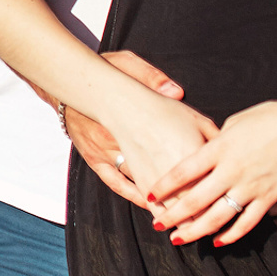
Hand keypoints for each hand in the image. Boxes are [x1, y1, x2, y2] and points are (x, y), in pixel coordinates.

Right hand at [59, 52, 186, 207]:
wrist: (68, 81)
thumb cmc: (102, 72)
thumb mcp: (126, 63)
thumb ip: (151, 76)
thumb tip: (175, 91)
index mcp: (132, 114)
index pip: (167, 144)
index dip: (188, 165)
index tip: (208, 176)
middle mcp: (119, 137)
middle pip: (156, 167)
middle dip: (179, 188)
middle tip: (201, 204)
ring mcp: (105, 151)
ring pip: (138, 180)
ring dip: (160, 198)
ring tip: (182, 213)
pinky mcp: (94, 159)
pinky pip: (116, 183)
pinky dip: (134, 196)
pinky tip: (150, 205)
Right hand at [103, 89, 220, 220]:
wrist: (127, 108)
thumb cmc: (164, 110)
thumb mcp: (198, 120)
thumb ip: (217, 139)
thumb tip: (232, 151)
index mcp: (202, 160)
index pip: (221, 190)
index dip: (229, 202)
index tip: (233, 206)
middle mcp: (184, 176)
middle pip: (203, 209)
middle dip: (213, 219)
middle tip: (219, 223)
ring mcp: (161, 183)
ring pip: (180, 215)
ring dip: (190, 225)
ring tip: (197, 230)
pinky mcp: (143, 185)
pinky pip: (157, 211)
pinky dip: (165, 219)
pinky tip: (169, 224)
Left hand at [151, 97, 276, 249]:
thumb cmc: (272, 118)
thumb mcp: (236, 122)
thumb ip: (217, 140)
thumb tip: (205, 149)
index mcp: (220, 147)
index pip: (184, 171)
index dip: (165, 185)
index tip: (149, 195)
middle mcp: (232, 169)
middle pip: (195, 198)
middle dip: (173, 214)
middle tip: (157, 225)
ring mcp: (251, 186)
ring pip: (218, 216)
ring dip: (196, 230)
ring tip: (180, 239)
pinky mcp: (270, 197)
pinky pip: (247, 222)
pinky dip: (232, 234)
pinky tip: (219, 241)